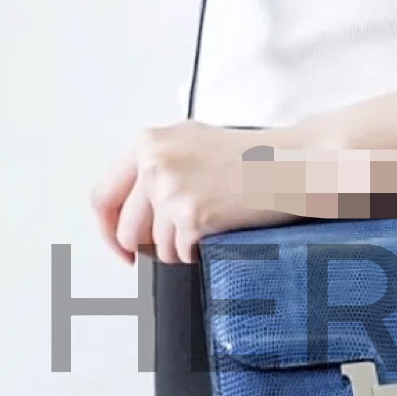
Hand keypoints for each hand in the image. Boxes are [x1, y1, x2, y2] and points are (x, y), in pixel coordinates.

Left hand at [90, 122, 295, 264]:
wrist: (293, 163)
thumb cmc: (254, 157)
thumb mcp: (192, 144)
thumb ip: (157, 165)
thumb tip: (132, 209)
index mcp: (149, 141)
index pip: (103, 195)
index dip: (108, 230)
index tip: (121, 246)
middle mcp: (154, 162)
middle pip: (125, 230)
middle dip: (145, 250)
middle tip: (168, 251)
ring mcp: (170, 188)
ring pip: (154, 246)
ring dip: (178, 250)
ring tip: (209, 229)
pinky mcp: (191, 215)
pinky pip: (179, 254)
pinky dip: (197, 253)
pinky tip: (219, 231)